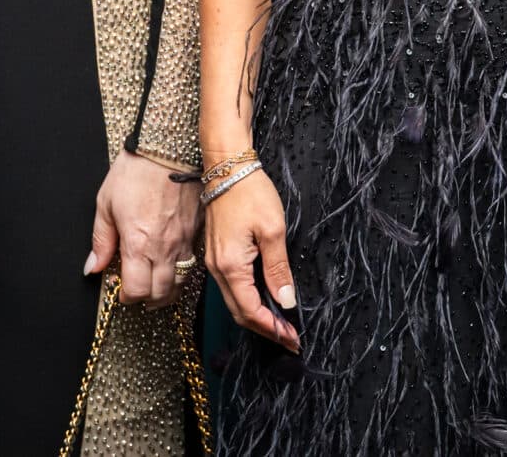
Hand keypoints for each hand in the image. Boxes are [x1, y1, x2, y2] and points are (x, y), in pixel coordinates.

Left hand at [87, 152, 200, 309]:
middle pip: (160, 294)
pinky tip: (173, 265)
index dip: (127, 298)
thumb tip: (93, 267)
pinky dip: (182, 272)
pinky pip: (192, 262)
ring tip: (156, 286)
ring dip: (167, 291)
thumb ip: (101, 240)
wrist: (168, 148)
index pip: (136, 291)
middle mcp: (164, 248)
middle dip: (147, 300)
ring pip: (180, 283)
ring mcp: (184, 240)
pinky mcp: (197, 230)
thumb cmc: (136, 171)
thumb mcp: (106, 203)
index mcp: (139, 244)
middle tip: (138, 293)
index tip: (121, 292)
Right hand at [203, 163, 297, 350]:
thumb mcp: (273, 230)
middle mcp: (217, 269)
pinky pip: (232, 286)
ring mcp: (214, 262)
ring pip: (234, 301)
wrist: (227, 166)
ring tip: (282, 322)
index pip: (250, 311)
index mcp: (230, 266)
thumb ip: (278, 269)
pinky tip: (266, 298)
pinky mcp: (217, 254)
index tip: (292, 339)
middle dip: (265, 329)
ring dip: (257, 315)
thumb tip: (286, 301)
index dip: (272, 328)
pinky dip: (249, 299)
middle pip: (239, 313)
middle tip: (290, 338)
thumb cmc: (250, 193)